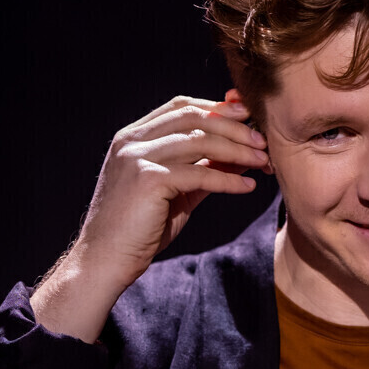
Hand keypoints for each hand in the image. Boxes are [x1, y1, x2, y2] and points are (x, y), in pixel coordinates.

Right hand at [31, 94, 269, 341]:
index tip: (248, 118)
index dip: (218, 108)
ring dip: (238, 150)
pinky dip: (228, 178)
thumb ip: (199, 169)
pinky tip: (248, 186)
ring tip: (264, 161)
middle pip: (194, 117)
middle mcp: (132, 140)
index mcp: (133, 137)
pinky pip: (200, 173)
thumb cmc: (137, 230)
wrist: (104, 262)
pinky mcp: (149, 180)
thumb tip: (239, 155)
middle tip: (263, 141)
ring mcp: (138, 157)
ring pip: (201, 141)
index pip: (181, 107)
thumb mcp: (173, 192)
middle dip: (234, 126)